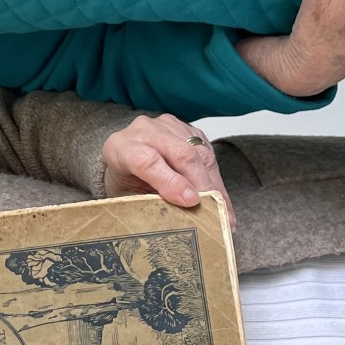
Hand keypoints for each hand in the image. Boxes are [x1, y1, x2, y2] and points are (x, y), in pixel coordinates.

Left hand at [101, 113, 235, 227]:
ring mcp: (168, 126)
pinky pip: (208, 154)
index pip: (147, 160)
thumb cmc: (126, 183)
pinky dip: (216, 181)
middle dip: (201, 185)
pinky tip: (221, 201)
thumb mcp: (129, 198)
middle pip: (180, 153)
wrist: (127, 161)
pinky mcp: (188, 129)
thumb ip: (149, 203)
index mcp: (120, 147)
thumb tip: (181, 217)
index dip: (171, 181)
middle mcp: (145, 130)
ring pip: (199, 153)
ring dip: (214, 186)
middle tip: (215, 212)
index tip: (190, 201)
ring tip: (224, 214)